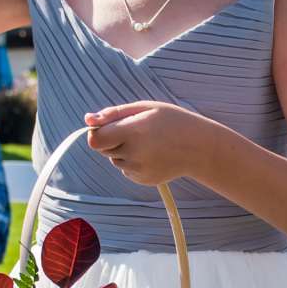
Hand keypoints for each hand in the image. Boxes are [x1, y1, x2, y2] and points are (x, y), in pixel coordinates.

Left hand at [84, 101, 212, 186]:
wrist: (199, 147)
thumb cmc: (171, 121)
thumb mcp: (145, 108)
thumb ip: (113, 114)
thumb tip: (87, 119)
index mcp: (133, 131)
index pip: (95, 139)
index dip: (96, 132)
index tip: (107, 126)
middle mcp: (134, 153)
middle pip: (102, 149)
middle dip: (111, 139)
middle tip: (135, 131)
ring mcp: (138, 169)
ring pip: (115, 159)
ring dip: (123, 150)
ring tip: (148, 142)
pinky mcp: (143, 179)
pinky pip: (126, 169)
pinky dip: (133, 161)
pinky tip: (152, 154)